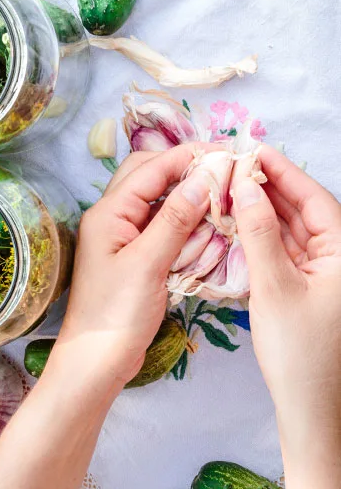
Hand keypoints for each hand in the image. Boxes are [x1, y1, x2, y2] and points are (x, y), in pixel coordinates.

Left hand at [48, 145, 213, 385]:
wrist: (96, 360)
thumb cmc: (116, 313)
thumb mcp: (148, 263)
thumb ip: (175, 219)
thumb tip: (204, 176)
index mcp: (108, 212)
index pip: (150, 169)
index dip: (187, 156)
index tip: (225, 152)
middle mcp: (112, 218)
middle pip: (149, 177)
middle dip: (185, 170)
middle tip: (223, 172)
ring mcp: (122, 237)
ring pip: (157, 202)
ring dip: (186, 195)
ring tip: (221, 194)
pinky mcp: (133, 256)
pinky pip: (160, 227)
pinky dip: (183, 222)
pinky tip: (206, 225)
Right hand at [231, 146, 340, 487]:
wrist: (310, 408)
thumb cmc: (298, 350)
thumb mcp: (274, 285)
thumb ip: (258, 232)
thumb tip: (243, 185)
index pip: (314, 198)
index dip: (283, 171)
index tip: (252, 149)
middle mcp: (339, 258)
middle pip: (303, 210)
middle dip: (268, 187)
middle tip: (232, 167)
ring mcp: (324, 274)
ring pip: (292, 230)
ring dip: (262, 211)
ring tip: (228, 189)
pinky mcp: (307, 288)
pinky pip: (284, 251)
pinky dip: (261, 237)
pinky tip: (237, 224)